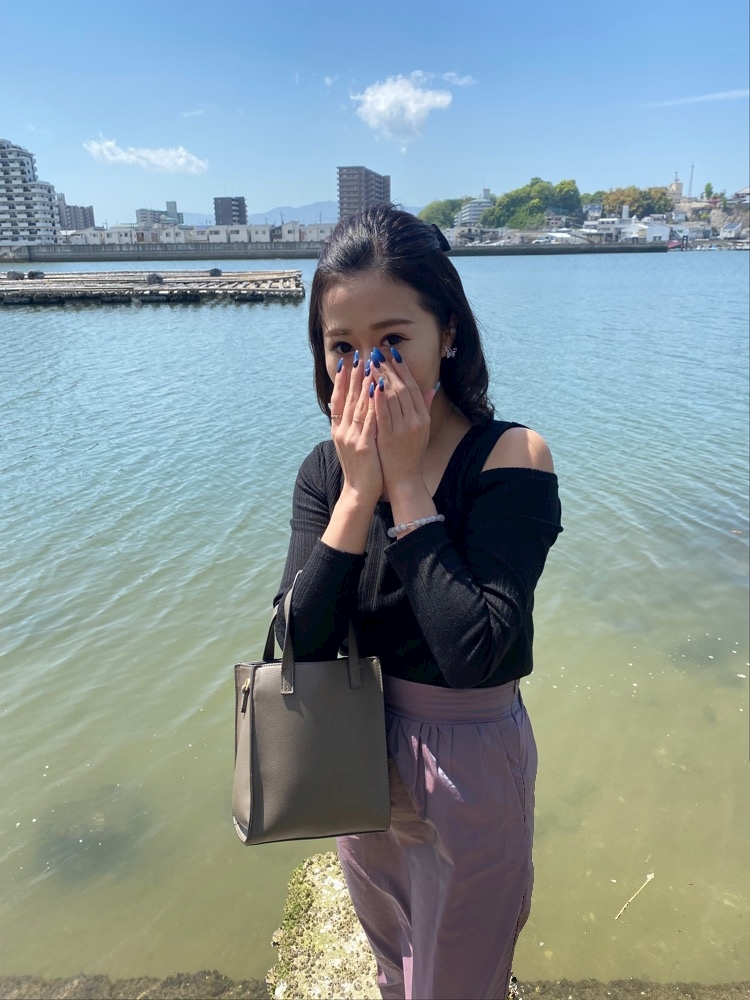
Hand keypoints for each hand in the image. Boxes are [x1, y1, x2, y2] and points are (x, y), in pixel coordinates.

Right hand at [328, 353, 382, 503]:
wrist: (360, 491)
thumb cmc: (361, 467)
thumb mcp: (354, 443)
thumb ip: (355, 424)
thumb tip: (355, 407)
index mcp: (339, 429)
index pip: (339, 399)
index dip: (342, 380)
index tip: (347, 361)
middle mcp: (341, 430)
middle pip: (347, 398)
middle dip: (353, 375)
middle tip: (358, 355)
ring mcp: (351, 438)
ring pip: (357, 405)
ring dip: (363, 384)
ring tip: (369, 365)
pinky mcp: (363, 445)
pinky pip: (369, 420)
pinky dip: (372, 403)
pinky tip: (377, 389)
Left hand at [369, 348, 434, 493]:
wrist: (405, 479)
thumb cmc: (411, 453)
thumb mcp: (422, 429)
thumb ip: (425, 407)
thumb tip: (433, 387)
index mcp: (423, 417)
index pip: (412, 386)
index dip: (403, 369)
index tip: (392, 353)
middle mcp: (415, 421)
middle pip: (402, 388)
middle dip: (389, 368)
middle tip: (378, 352)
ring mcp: (403, 429)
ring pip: (392, 398)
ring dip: (381, 377)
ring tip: (372, 362)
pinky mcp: (389, 438)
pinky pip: (383, 415)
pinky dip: (378, 399)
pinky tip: (372, 385)